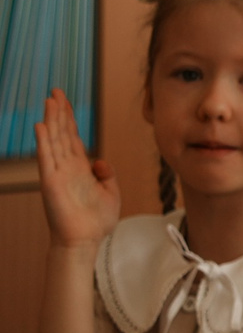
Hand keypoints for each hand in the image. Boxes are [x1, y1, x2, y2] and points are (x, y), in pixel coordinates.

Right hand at [35, 89, 119, 248]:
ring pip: (54, 140)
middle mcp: (67, 167)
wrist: (84, 240)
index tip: (65, 101)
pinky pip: (46, 158)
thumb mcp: (110, 192)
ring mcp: (58, 173)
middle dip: (60, 112)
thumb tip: (100, 160)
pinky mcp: (51, 182)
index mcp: (80, 169)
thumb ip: (107, 174)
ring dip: (51, 120)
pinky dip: (43, 141)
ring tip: (50, 101)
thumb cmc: (96, 221)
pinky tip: (40, 126)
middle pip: (62, 134)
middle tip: (56, 92)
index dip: (70, 119)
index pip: (73, 138)